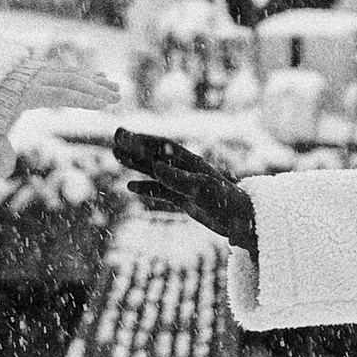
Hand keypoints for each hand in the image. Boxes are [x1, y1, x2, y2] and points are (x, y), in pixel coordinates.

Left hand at [0, 38, 123, 185]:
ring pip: (71, 72)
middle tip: (118, 95)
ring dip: (94, 80)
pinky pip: (65, 69)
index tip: (104, 103)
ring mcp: (38, 70)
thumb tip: (0, 172)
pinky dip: (83, 74)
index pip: (61, 94)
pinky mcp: (39, 67)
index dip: (84, 98)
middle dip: (96, 88)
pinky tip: (98, 77)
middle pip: (71, 80)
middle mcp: (36, 78)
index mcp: (28, 93)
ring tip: (115, 87)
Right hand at [111, 126, 257, 259]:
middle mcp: (185, 170)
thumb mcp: (202, 190)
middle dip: (134, 146)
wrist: (242, 221)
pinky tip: (131, 186)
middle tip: (114, 136)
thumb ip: (179, 180)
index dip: (142, 140)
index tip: (123, 135)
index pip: (162, 147)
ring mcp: (184, 185)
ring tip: (116, 155)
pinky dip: (146, 188)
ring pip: (154, 171)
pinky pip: (160, 191)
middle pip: (155, 155)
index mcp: (190, 162)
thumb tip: (156, 168)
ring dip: (136, 164)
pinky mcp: (185, 200)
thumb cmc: (226, 202)